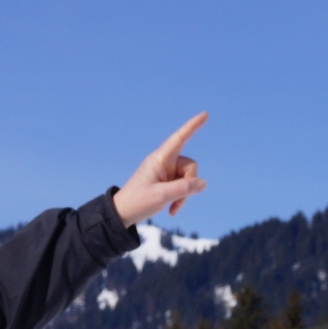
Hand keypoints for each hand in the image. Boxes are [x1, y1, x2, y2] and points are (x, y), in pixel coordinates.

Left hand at [113, 112, 207, 226]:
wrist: (123, 214)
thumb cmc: (137, 202)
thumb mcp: (162, 196)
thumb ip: (184, 188)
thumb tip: (202, 183)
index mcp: (159, 159)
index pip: (179, 139)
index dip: (192, 126)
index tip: (204, 115)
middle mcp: (164, 162)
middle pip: (190, 166)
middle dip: (189, 184)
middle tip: (175, 201)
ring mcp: (166, 172)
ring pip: (188, 178)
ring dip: (184, 195)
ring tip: (172, 208)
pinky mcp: (166, 181)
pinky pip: (183, 186)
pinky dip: (180, 198)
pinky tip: (171, 209)